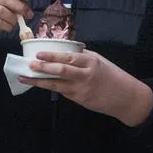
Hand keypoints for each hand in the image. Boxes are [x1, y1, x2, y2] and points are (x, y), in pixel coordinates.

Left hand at [19, 51, 152, 126]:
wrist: (126, 97)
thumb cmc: (113, 76)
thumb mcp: (100, 61)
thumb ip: (83, 57)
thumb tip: (65, 52)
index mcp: (90, 61)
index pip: (68, 58)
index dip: (52, 56)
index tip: (38, 54)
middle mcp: (85, 75)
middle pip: (60, 71)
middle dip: (43, 68)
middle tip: (29, 65)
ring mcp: (82, 89)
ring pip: (57, 85)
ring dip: (40, 81)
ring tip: (27, 77)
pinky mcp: (81, 100)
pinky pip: (63, 92)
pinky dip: (53, 87)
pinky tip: (42, 85)